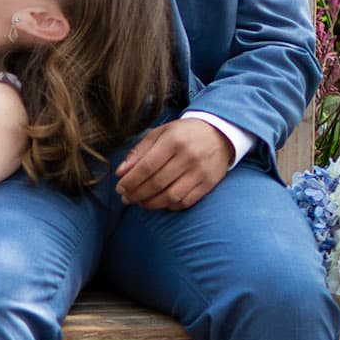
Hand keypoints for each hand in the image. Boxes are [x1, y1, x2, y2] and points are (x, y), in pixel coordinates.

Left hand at [115, 118, 231, 210]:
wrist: (219, 134)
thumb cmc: (183, 134)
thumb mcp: (159, 134)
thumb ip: (139, 152)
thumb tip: (120, 173)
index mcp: (173, 141)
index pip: (146, 167)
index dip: (130, 181)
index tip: (119, 188)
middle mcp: (189, 157)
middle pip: (157, 183)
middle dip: (137, 194)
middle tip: (126, 198)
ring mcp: (200, 172)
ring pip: (170, 196)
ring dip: (151, 203)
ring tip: (140, 202)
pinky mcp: (208, 184)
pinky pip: (185, 202)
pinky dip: (169, 206)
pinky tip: (159, 202)